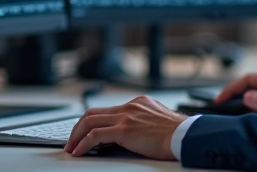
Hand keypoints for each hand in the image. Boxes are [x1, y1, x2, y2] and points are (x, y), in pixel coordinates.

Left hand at [64, 95, 185, 159]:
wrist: (186, 136)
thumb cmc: (178, 134)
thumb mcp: (159, 121)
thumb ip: (144, 122)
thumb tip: (133, 134)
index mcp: (138, 103)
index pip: (107, 110)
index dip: (92, 122)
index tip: (84, 132)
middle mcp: (130, 106)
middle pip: (93, 112)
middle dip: (78, 128)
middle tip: (71, 141)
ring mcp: (126, 116)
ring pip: (89, 121)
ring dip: (76, 136)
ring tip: (71, 148)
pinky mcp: (124, 130)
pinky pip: (95, 136)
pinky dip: (83, 144)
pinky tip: (78, 152)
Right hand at [215, 69, 256, 116]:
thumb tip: (247, 97)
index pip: (248, 80)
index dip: (231, 89)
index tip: (219, 100)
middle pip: (251, 83)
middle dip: (235, 93)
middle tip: (222, 106)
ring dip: (245, 98)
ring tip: (233, 109)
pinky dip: (256, 102)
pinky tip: (254, 111)